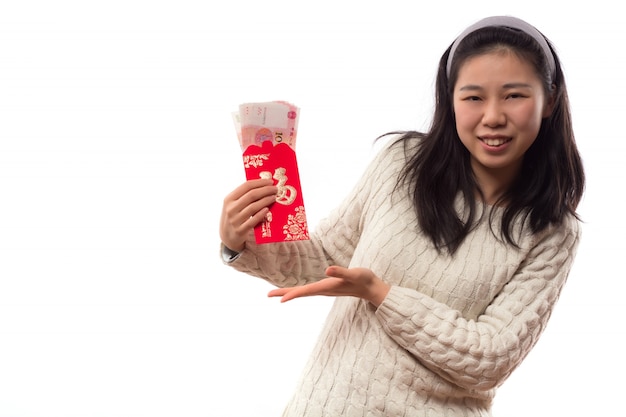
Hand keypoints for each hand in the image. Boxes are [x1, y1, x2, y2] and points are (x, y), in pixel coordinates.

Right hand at [220, 178, 276, 251]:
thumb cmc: (234, 217)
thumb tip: (263, 185)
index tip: (270, 181)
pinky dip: (261, 214)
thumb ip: (244, 196)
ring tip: (274, 197)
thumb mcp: (233, 205)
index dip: (260, 182)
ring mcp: (235, 220)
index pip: (246, 186)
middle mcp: (231, 208)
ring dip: (266, 201)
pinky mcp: (240, 230)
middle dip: (265, 190)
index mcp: (229, 199)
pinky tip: (267, 209)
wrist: (227, 237)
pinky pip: (253, 221)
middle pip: (251, 195)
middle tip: (275, 189)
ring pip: (253, 207)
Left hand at [268, 266, 390, 306]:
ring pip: (303, 292)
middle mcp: (323, 290)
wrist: (372, 288)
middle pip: (300, 293)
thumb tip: (327, 270)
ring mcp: (325, 290)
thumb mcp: (353, 273)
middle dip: (284, 293)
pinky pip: (308, 290)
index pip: (306, 291)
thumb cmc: (364, 279)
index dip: (292, 294)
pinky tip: (295, 290)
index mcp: (326, 287)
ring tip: (276, 293)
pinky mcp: (327, 287)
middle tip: (268, 295)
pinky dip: (299, 290)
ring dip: (289, 292)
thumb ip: (341, 272)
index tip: (279, 300)